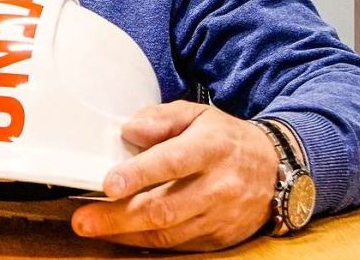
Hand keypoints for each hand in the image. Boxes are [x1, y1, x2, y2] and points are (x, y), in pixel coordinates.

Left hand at [70, 101, 277, 250]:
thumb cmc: (226, 139)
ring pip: (169, 232)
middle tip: (83, 220)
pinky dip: (146, 242)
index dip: (139, 175)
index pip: (172, 162)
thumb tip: (130, 130)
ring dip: (126, 233)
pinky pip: (178, 245)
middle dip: (119, 217)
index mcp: (211, 148)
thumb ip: (161, 118)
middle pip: (165, 207)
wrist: (276, 170)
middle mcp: (219, 185)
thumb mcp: (197, 114)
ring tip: (92, 228)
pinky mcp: (220, 238)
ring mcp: (221, 216)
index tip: (108, 184)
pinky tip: (120, 235)